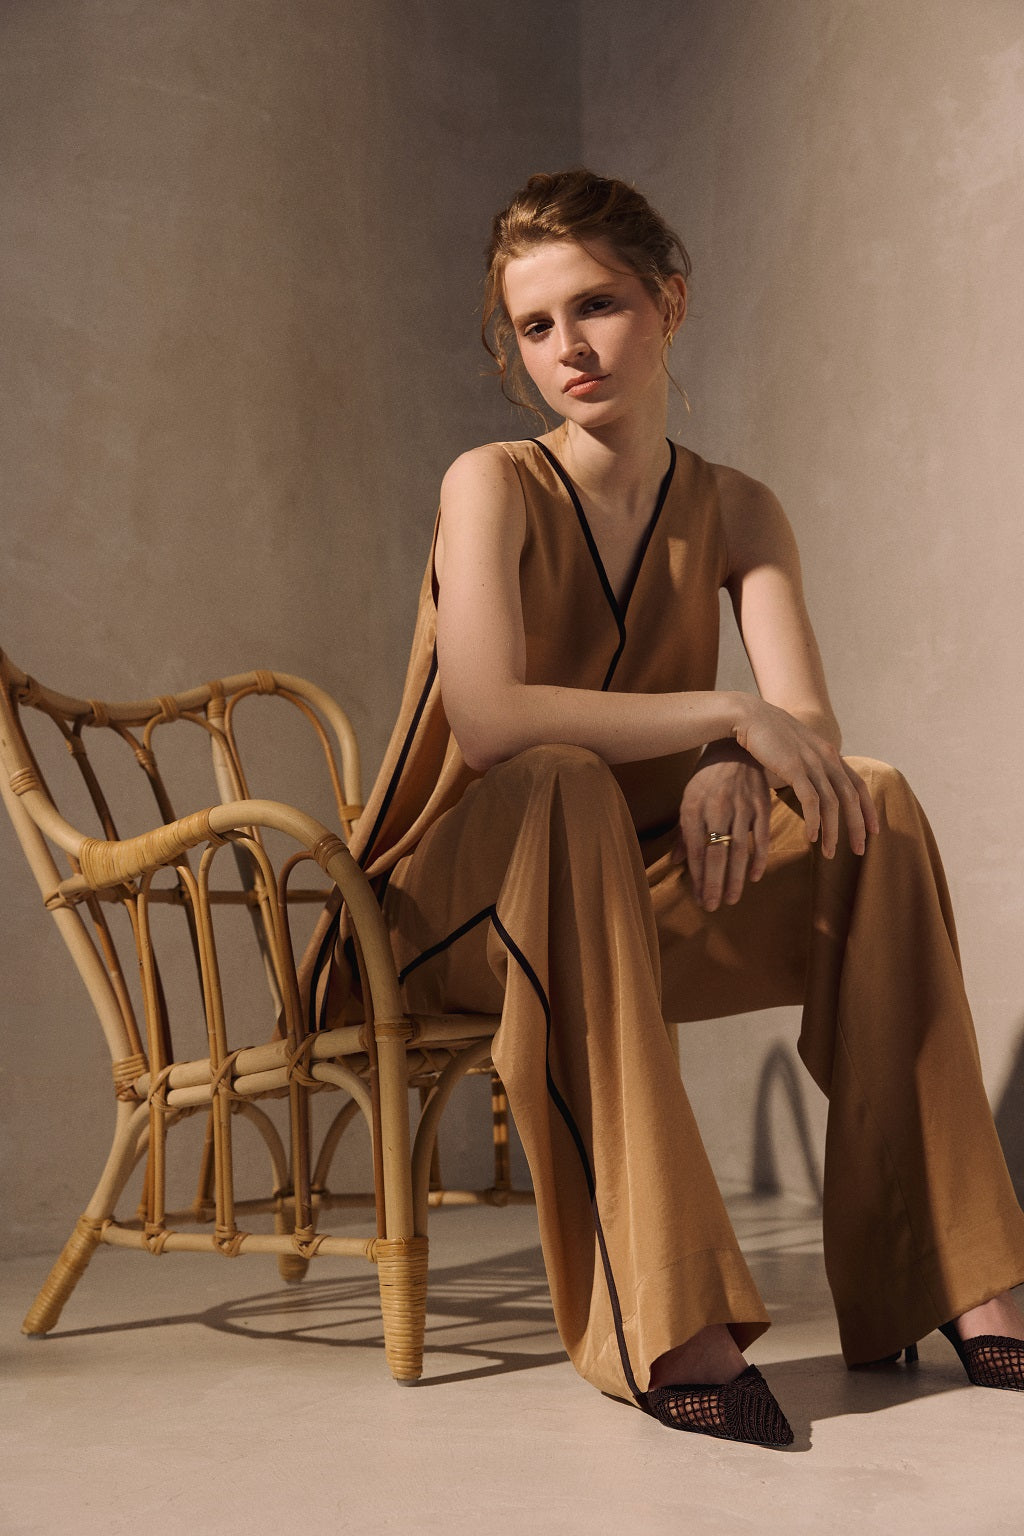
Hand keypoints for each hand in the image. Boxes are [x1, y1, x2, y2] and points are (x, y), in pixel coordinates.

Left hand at [674, 747, 771, 910]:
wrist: (736, 748)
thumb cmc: (707, 778)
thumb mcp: (688, 799)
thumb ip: (684, 832)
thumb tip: (676, 861)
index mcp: (693, 808)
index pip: (695, 849)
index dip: (697, 876)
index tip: (699, 898)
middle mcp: (717, 809)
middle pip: (715, 854)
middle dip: (714, 884)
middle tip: (713, 906)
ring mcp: (741, 808)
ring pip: (738, 850)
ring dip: (736, 878)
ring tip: (732, 899)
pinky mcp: (761, 806)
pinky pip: (761, 838)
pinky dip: (759, 859)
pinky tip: (754, 877)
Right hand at [733, 699, 878, 857]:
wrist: (750, 715)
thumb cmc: (769, 736)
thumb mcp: (797, 750)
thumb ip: (808, 766)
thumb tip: (811, 786)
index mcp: (830, 754)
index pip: (858, 785)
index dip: (868, 808)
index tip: (873, 830)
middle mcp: (827, 758)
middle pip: (851, 797)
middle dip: (857, 826)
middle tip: (860, 850)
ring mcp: (811, 763)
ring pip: (832, 803)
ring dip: (833, 831)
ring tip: (829, 852)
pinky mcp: (793, 768)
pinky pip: (810, 800)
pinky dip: (814, 821)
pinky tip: (811, 837)